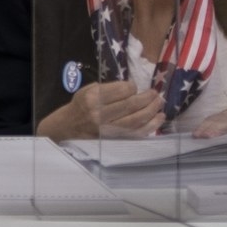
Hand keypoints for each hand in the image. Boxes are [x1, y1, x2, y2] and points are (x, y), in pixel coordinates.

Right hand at [39, 78, 166, 139]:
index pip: (121, 91)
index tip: (135, 86)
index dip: (132, 87)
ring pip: (136, 120)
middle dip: (147, 98)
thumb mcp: (88, 90)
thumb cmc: (80, 106)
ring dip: (152, 111)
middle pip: (130, 106)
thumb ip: (108, 89)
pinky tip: (158, 119)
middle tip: (156, 93)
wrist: (67, 129)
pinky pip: (136, 133)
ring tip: (160, 103)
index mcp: (92, 98)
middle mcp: (99, 115)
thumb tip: (133, 88)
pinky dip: (150, 126)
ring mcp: (107, 130)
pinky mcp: (114, 140)